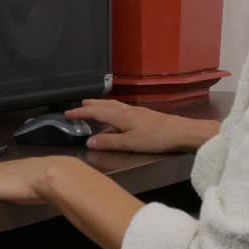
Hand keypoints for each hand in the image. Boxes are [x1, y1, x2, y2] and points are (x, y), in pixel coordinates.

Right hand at [65, 99, 216, 153]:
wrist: (181, 132)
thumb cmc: (155, 138)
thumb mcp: (130, 143)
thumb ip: (109, 142)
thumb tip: (88, 142)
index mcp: (120, 116)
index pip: (96, 112)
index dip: (81, 113)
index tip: (67, 113)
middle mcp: (126, 110)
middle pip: (104, 105)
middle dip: (90, 105)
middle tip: (78, 105)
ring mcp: (136, 111)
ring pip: (114, 105)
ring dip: (101, 105)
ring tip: (94, 106)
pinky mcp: (144, 115)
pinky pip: (122, 108)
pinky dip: (113, 109)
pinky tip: (117, 116)